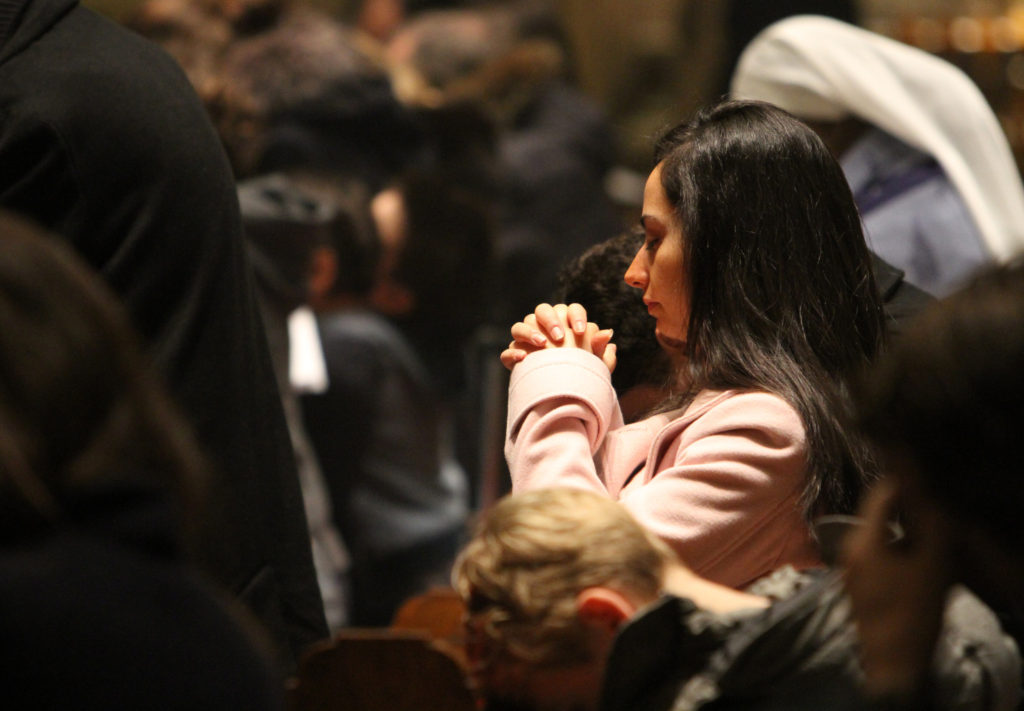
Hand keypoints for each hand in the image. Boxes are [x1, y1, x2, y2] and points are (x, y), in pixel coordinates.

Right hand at [500, 303, 615, 371]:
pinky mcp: (515, 359)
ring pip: (520, 326)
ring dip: (529, 331)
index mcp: (567, 323)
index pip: (570, 309)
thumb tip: (607, 332)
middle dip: (550, 320)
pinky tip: (524, 359)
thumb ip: (600, 347)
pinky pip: (508, 351)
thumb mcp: (596, 365)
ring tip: (542, 345)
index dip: (575, 316)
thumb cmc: (584, 376)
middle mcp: (544, 328)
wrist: (567, 399)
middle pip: (542, 310)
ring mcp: (527, 342)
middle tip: (560, 336)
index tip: (581, 331)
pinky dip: (513, 353)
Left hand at [842, 476, 953, 701]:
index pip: (879, 496)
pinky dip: (894, 554)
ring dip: (900, 535)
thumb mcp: (931, 566)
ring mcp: (850, 570)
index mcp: (861, 541)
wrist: (893, 663)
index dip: (901, 483)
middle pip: (877, 517)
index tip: (921, 478)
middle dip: (903, 512)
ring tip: (925, 541)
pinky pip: (875, 558)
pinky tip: (914, 567)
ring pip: (877, 538)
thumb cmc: (912, 614)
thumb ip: (930, 527)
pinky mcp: (856, 588)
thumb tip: (929, 497)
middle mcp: (848, 551)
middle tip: (928, 511)